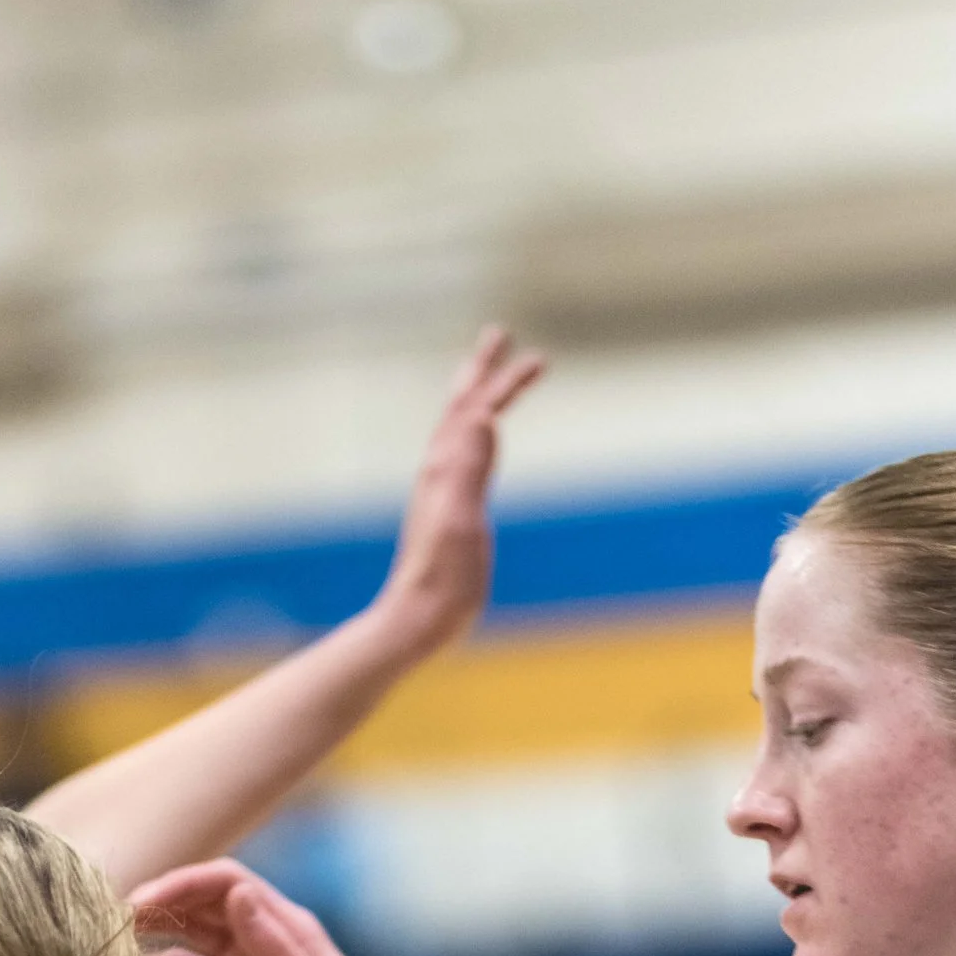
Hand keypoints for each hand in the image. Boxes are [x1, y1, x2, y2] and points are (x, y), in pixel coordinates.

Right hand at [129, 857, 400, 955]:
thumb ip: (272, 944)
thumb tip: (237, 893)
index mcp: (285, 928)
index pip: (227, 884)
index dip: (183, 885)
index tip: (143, 903)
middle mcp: (261, 943)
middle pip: (203, 907)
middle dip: (160, 907)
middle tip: (114, 922)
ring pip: (192, 941)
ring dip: (156, 938)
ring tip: (115, 949)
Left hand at [373, 324, 545, 659]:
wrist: (417, 618)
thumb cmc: (444, 578)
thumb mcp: (462, 520)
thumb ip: (471, 469)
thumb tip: (485, 416)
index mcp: (446, 467)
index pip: (478, 409)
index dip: (506, 381)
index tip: (539, 359)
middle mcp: (439, 471)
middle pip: (462, 407)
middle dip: (482, 370)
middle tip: (499, 336)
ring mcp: (440, 490)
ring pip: (458, 428)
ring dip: (476, 397)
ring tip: (487, 379)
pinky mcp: (446, 512)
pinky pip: (461, 456)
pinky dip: (474, 435)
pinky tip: (478, 444)